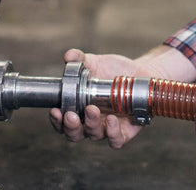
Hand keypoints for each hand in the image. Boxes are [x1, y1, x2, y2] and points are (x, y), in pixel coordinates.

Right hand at [49, 46, 195, 149]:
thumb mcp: (95, 63)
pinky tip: (111, 119)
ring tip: (93, 109)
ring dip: (91, 125)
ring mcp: (107, 129)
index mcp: (79, 109)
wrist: (139, 72)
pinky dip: (112, 133)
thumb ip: (80, 59)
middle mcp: (90, 122)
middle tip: (71, 115)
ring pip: (94, 136)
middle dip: (71, 127)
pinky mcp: (124, 132)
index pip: (62, 122)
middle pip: (75, 135)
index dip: (56, 120)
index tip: (55, 110)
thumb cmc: (113, 70)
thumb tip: (69, 56)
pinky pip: (116, 140)